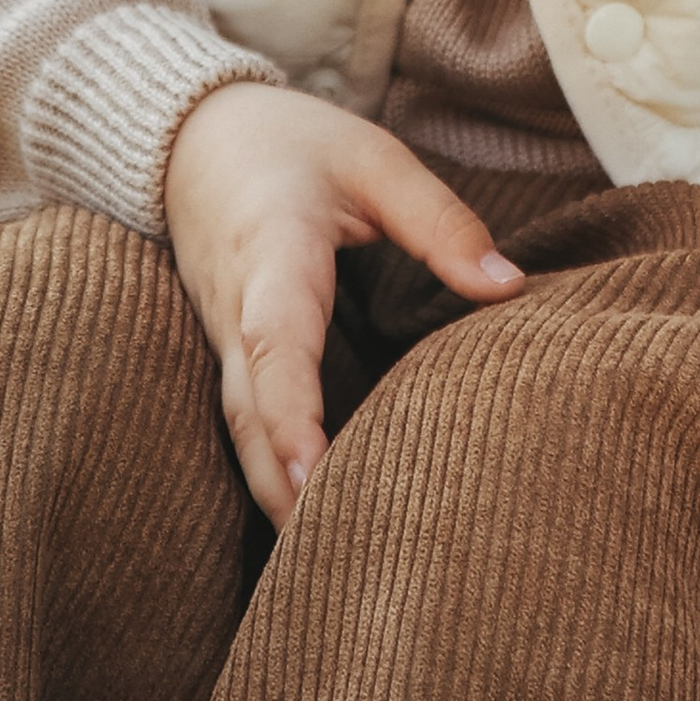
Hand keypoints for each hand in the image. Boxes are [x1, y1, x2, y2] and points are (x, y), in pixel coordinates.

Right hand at [161, 81, 523, 526]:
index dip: (292, 411)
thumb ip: (439, 220)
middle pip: (247, 413)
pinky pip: (242, 423)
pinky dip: (268, 473)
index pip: (275, 342)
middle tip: (326, 557)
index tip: (315, 473)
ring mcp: (221, 339)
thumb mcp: (372, 158)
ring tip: (323, 563)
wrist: (189, 137)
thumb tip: (510, 286)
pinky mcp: (226, 354)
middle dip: (282, 485)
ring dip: (274, 493)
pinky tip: (306, 521)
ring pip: (238, 430)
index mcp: (271, 255)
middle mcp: (235, 310)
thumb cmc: (290, 143)